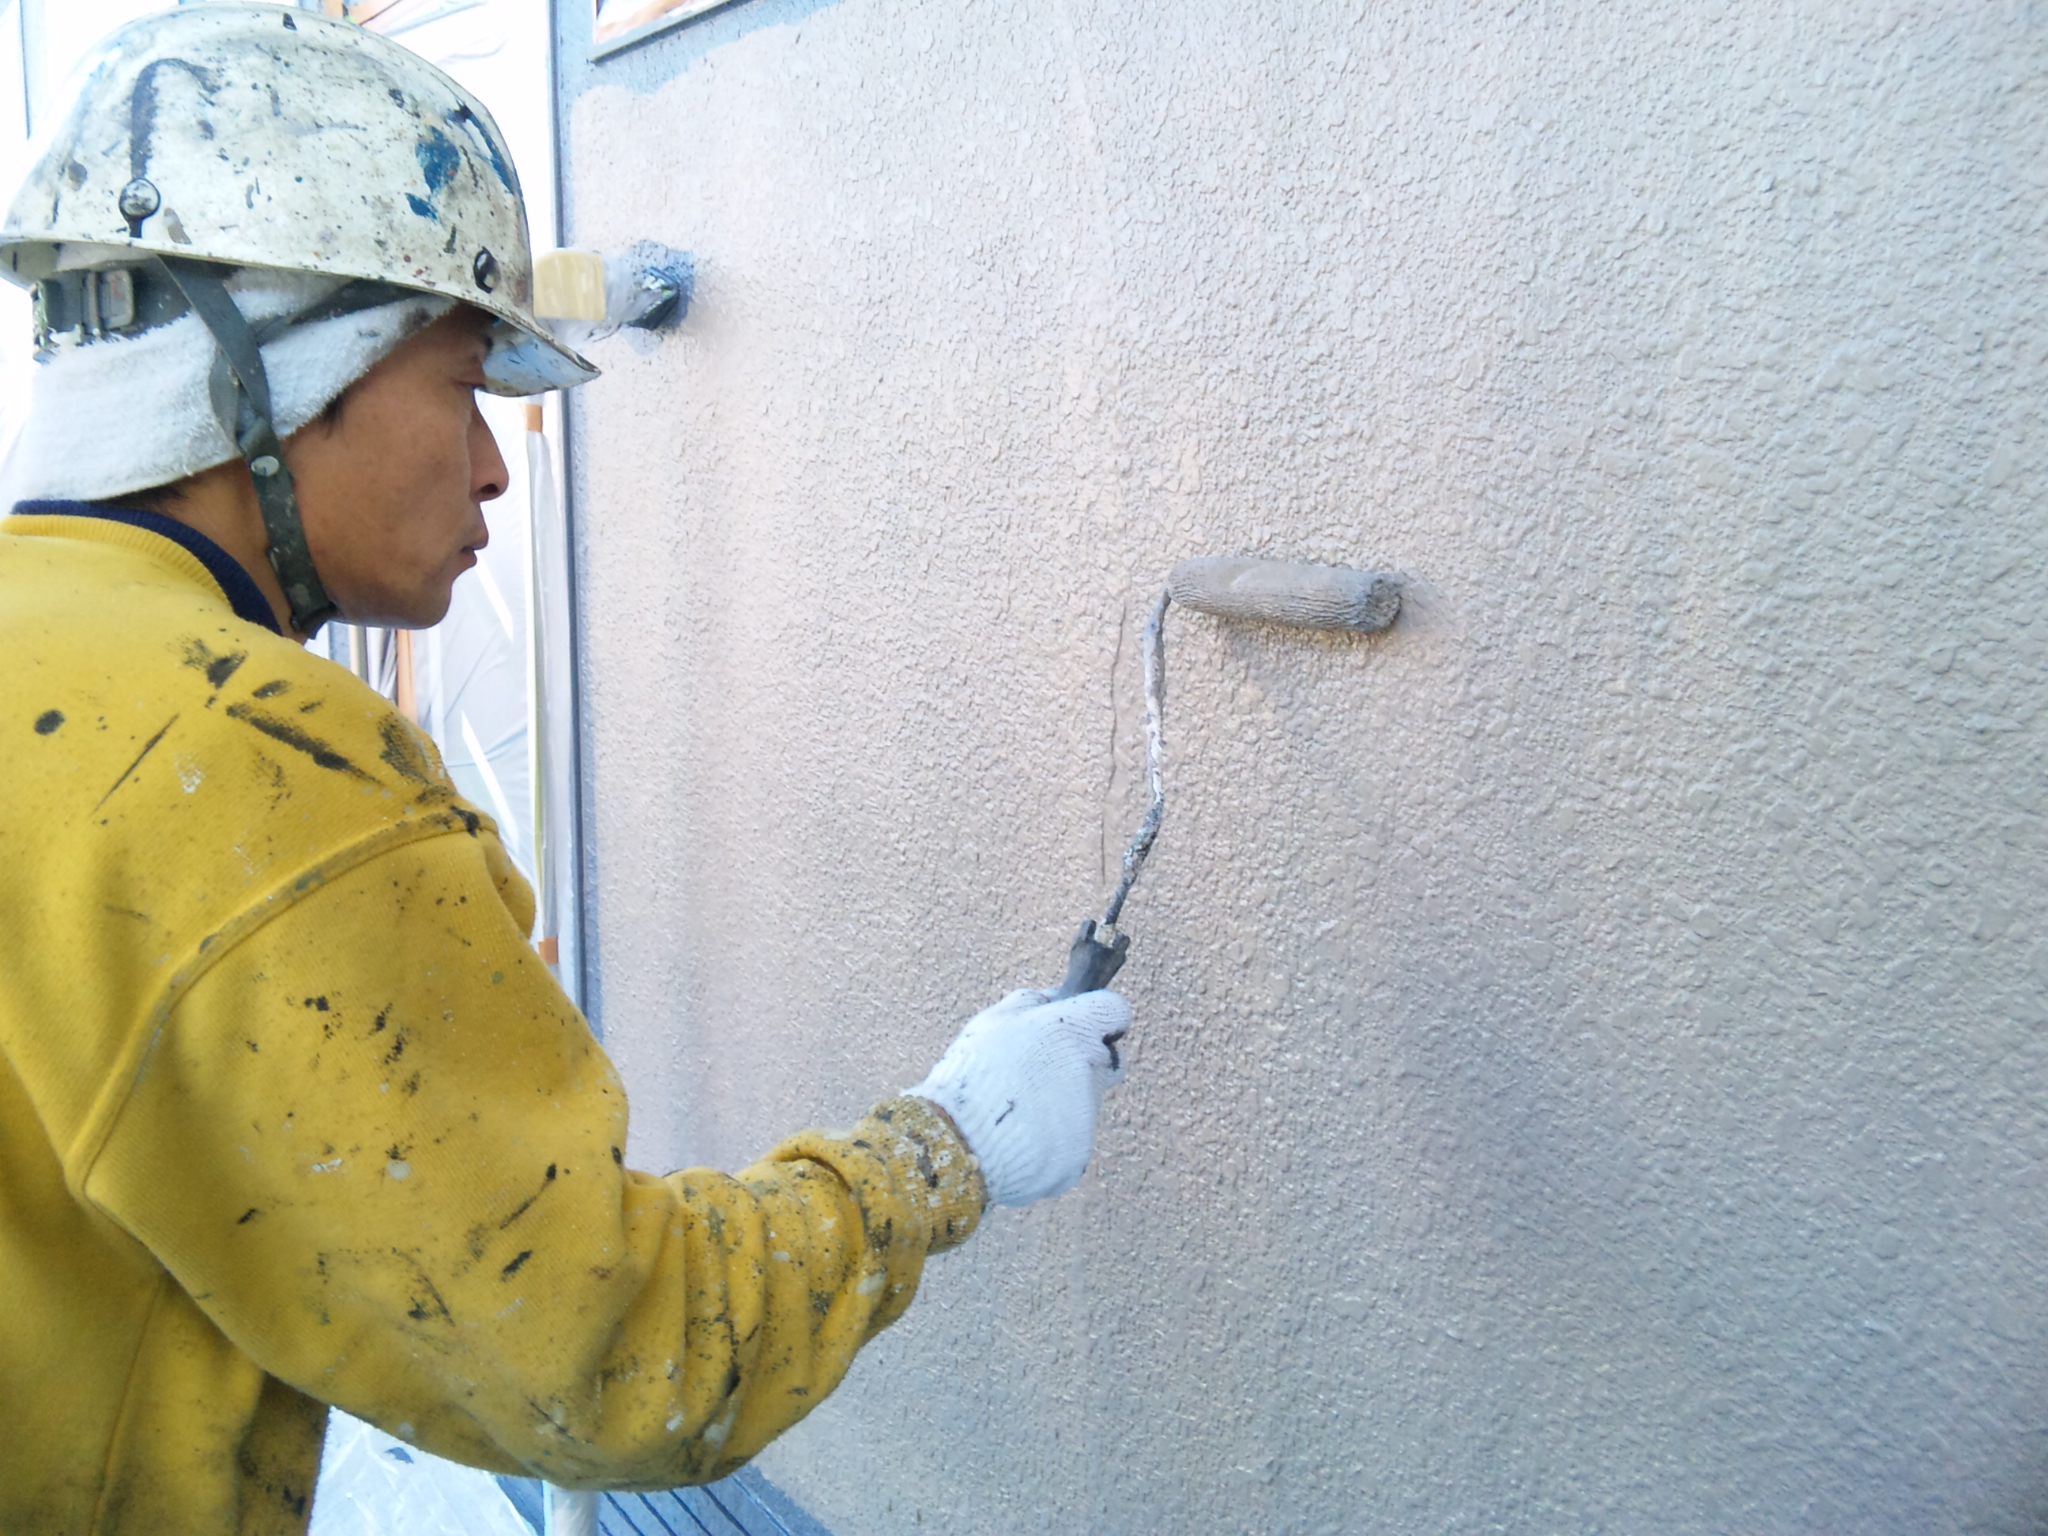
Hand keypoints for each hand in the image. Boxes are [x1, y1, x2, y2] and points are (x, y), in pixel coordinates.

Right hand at [908, 987, 1130, 1207]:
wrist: (959, 1142)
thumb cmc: (973, 1075)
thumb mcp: (994, 1020)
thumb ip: (1032, 1001)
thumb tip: (1054, 997)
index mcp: (1074, 1032)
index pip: (1115, 1011)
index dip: (1097, 1018)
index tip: (1078, 1028)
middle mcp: (1092, 1071)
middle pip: (1104, 1062)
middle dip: (1080, 1064)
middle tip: (1038, 1074)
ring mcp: (1087, 1117)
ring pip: (1085, 1103)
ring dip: (1061, 1102)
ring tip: (1018, 1110)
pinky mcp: (1078, 1155)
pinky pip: (1070, 1140)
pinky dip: (1051, 1138)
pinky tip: (1018, 1137)